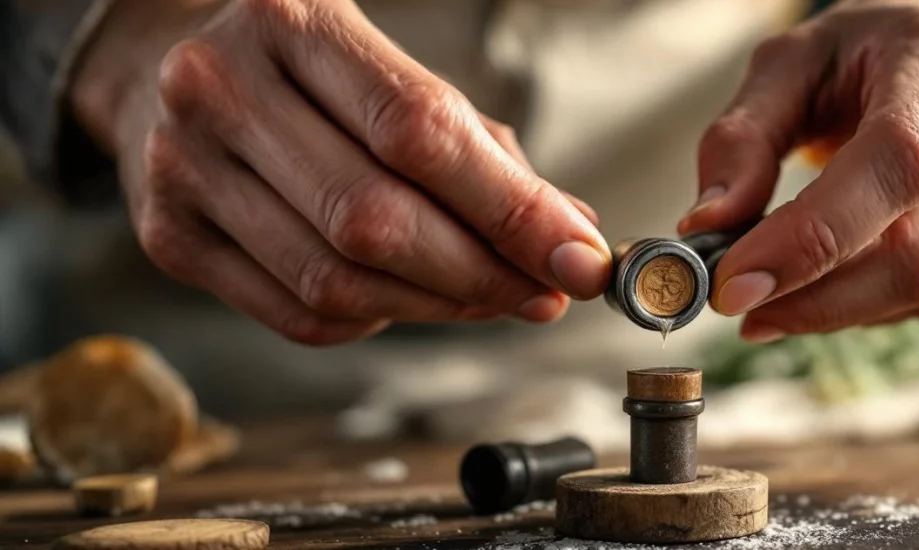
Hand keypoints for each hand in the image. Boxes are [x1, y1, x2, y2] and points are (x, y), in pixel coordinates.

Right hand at [72, 0, 609, 344]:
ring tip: (486, 296)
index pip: (418, 131)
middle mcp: (221, 87)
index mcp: (292, 23)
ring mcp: (183, 166)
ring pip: (336, 282)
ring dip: (436, 306)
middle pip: (373, 220)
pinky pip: (297, 313)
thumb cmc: (308, 74)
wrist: (164, 69)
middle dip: (480, 273)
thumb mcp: (391, 73)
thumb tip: (568, 237)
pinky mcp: (169, 237)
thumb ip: (480, 150)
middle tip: (542, 292)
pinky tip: (403, 296)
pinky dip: (372, 319)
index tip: (576, 255)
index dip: (509, 207)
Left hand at [677, 1, 918, 341]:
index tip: (735, 284)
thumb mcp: (787, 65)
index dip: (813, 237)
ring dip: (832, 310)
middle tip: (737, 304)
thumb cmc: (862, 54)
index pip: (894, 165)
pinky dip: (863, 306)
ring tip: (767, 298)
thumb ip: (741, 139)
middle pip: (918, 251)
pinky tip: (820, 289)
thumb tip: (707, 226)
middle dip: (814, 297)